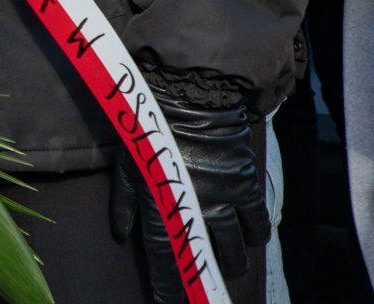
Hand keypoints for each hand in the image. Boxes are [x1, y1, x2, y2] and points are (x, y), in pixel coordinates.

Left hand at [109, 98, 268, 301]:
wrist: (188, 96)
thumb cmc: (150, 130)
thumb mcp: (127, 165)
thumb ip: (124, 202)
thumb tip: (121, 234)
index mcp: (160, 202)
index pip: (163, 253)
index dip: (167, 282)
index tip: (169, 302)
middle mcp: (193, 206)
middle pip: (204, 255)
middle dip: (205, 274)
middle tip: (206, 283)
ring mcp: (223, 198)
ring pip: (235, 246)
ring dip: (233, 260)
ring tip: (232, 266)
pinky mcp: (245, 186)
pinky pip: (258, 222)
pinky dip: (257, 234)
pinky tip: (253, 239)